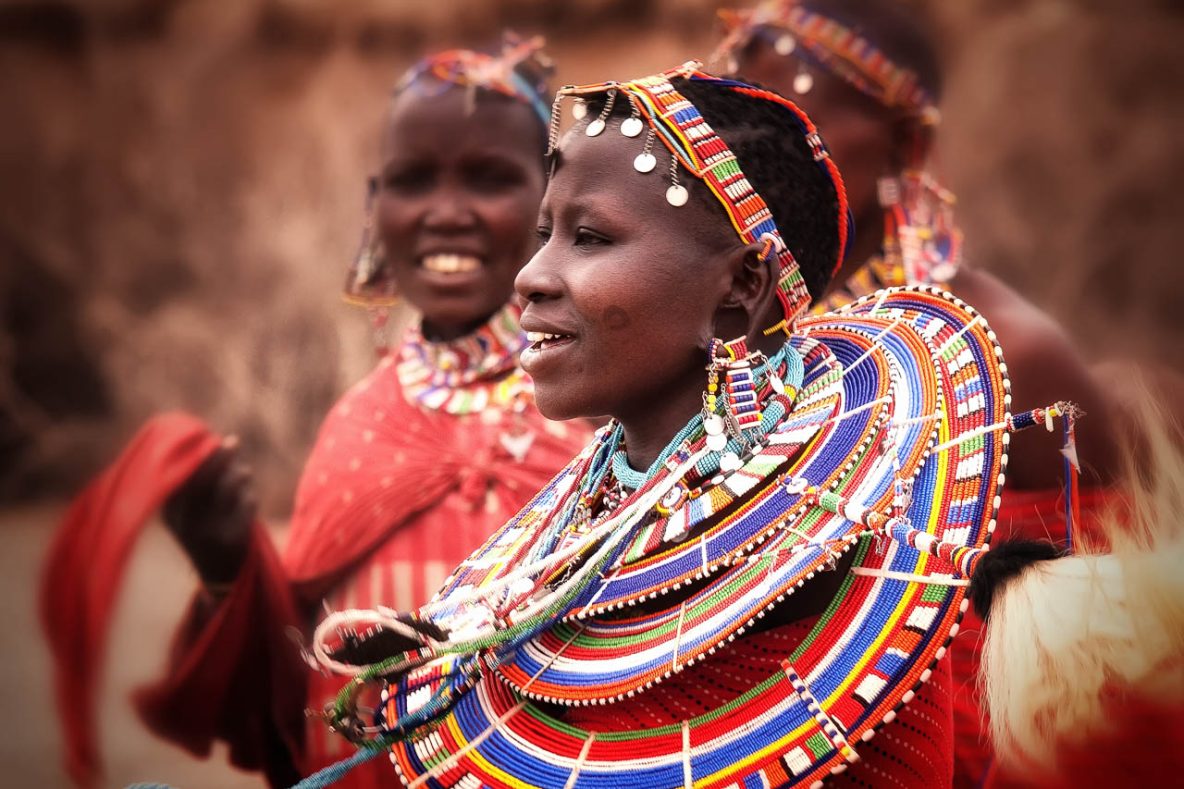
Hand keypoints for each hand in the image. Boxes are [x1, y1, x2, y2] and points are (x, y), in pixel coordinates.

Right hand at [163, 436, 256, 585]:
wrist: (217, 573)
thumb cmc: (204, 527)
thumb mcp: (190, 507)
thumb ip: (198, 478)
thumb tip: (217, 441)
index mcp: (170, 511)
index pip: (182, 474)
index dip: (199, 452)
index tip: (211, 438)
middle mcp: (184, 522)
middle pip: (204, 477)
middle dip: (221, 456)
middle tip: (233, 441)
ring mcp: (208, 532)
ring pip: (229, 486)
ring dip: (240, 475)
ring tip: (243, 475)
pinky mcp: (232, 539)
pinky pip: (247, 502)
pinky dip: (250, 497)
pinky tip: (246, 502)